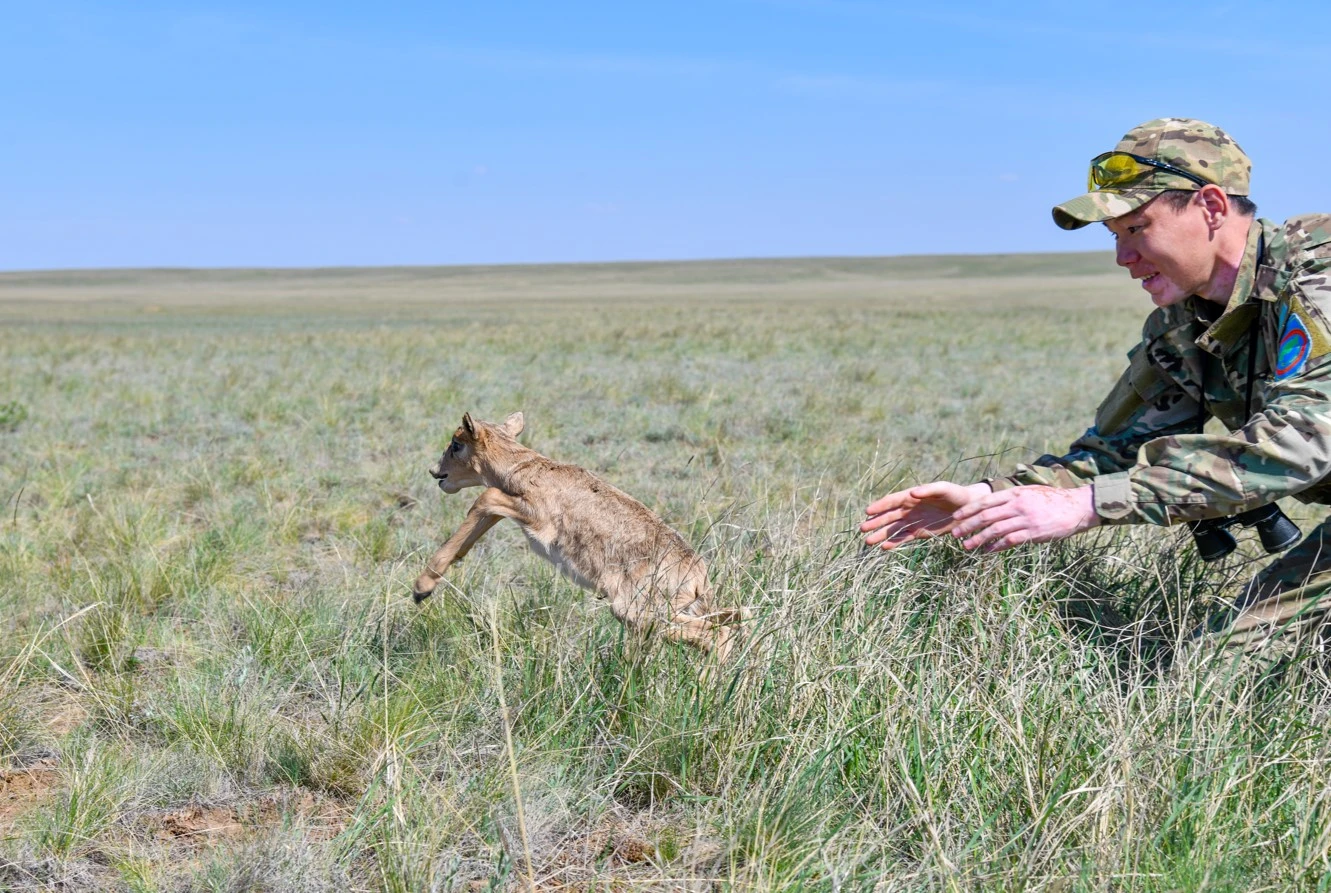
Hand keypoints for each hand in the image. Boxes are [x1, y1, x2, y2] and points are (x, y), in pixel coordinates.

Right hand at [861, 481, 991, 549]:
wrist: (969, 509)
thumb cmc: (956, 494)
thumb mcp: (944, 489)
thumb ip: (928, 490)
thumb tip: (911, 493)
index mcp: (912, 496)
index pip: (892, 501)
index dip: (879, 506)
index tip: (867, 512)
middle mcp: (909, 509)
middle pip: (888, 516)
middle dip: (875, 523)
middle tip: (862, 529)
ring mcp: (914, 521)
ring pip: (893, 529)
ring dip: (881, 534)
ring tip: (868, 542)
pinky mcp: (920, 532)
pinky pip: (904, 538)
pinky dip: (895, 542)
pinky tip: (885, 547)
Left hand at [949, 485, 1098, 551]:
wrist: (1078, 507)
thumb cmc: (1052, 500)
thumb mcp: (1030, 491)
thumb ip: (1011, 497)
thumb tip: (991, 504)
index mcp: (1015, 493)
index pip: (985, 501)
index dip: (968, 510)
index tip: (956, 518)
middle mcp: (1018, 505)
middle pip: (986, 516)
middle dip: (968, 525)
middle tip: (955, 534)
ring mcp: (1026, 519)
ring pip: (995, 530)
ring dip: (978, 538)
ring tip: (966, 546)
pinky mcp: (1034, 533)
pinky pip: (1010, 541)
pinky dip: (996, 547)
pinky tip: (987, 552)